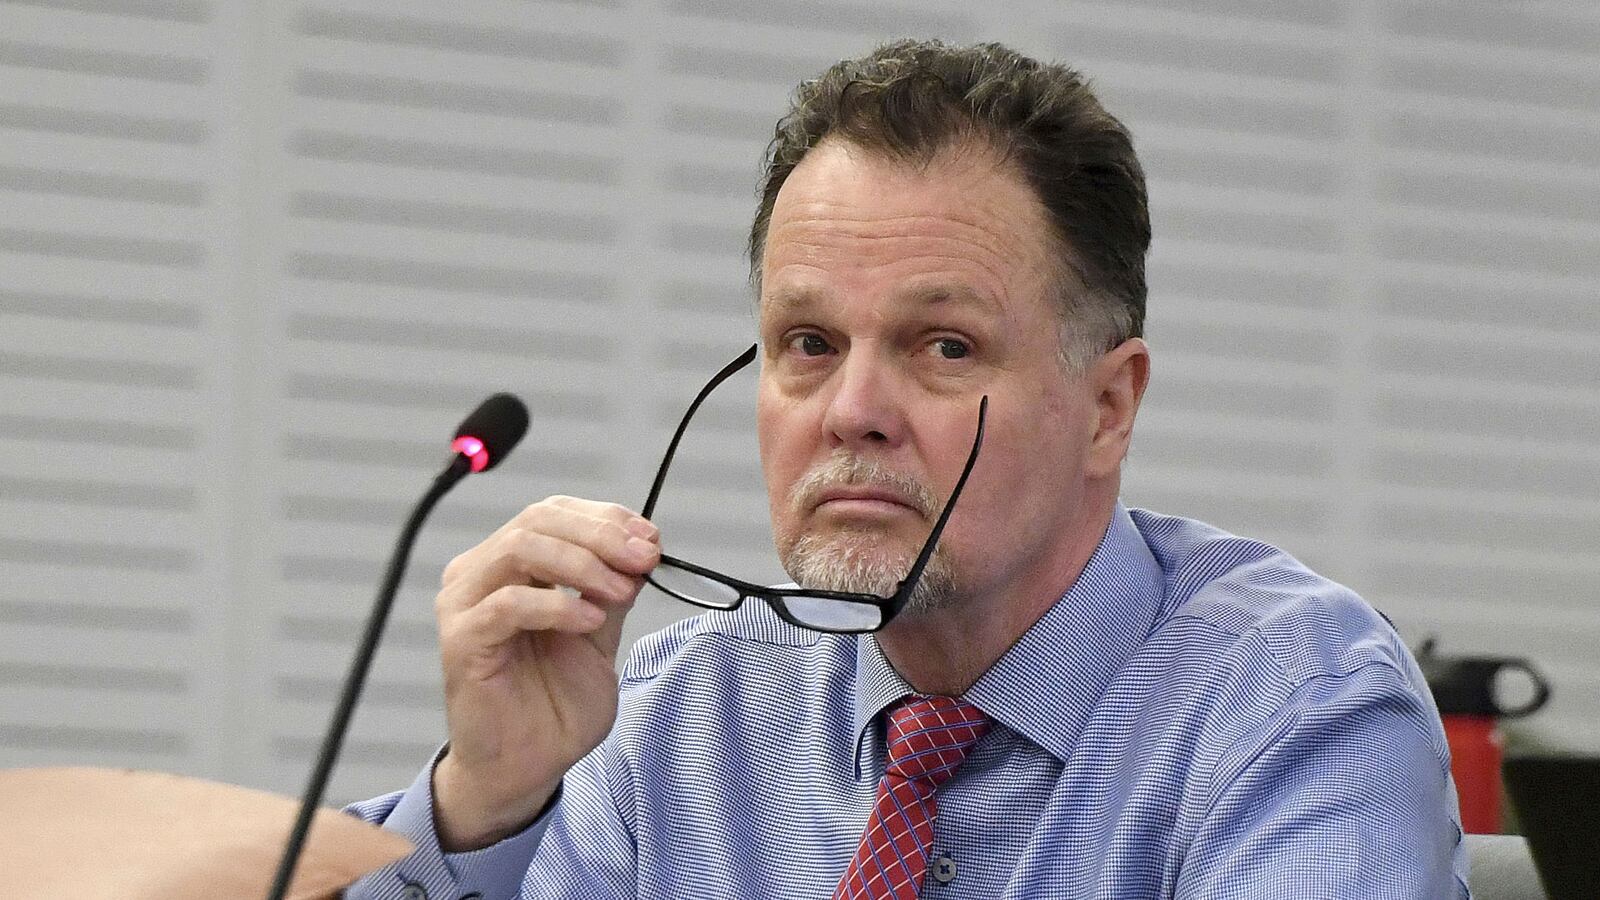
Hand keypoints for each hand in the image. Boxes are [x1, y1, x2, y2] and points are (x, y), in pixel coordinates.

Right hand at [429, 496, 659, 849]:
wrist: (526, 766)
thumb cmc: (554, 704)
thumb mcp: (599, 634)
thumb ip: (613, 588)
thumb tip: (642, 547)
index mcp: (510, 564)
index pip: (555, 513)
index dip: (606, 519)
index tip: (651, 540)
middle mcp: (480, 574)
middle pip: (539, 521)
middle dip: (602, 536)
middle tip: (644, 558)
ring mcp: (464, 603)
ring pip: (521, 549)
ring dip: (583, 564)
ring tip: (621, 592)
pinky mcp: (460, 639)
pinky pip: (507, 603)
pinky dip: (558, 605)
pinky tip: (591, 621)